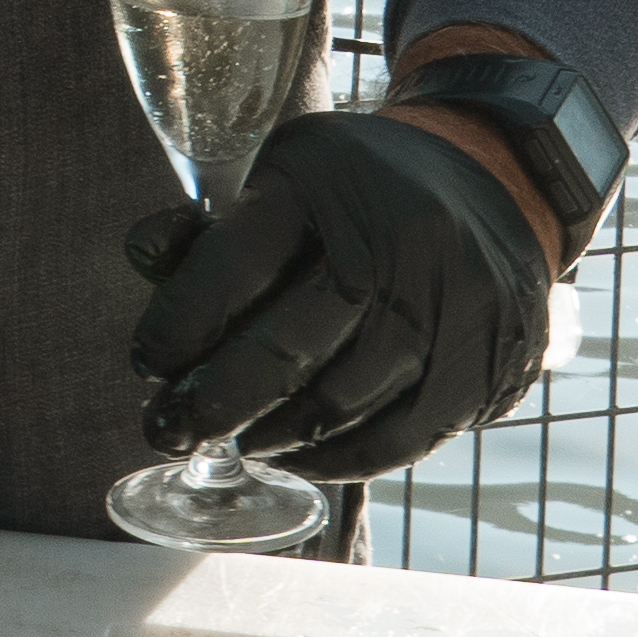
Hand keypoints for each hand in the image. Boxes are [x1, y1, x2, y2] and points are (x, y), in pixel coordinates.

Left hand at [121, 108, 554, 480]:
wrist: (496, 184)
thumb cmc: (360, 193)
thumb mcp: (282, 176)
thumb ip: (208, 228)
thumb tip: (141, 253)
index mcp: (326, 182)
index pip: (233, 264)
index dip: (178, 326)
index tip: (148, 364)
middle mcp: (398, 240)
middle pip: (287, 348)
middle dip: (214, 401)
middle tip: (168, 431)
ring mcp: (453, 303)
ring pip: (341, 402)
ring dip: (274, 436)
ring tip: (238, 440)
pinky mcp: (488, 361)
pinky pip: (402, 438)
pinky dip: (338, 460)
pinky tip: (298, 455)